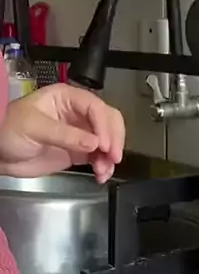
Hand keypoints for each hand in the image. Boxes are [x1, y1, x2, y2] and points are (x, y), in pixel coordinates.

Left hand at [0, 84, 124, 182]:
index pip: (96, 107)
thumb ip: (66, 135)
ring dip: (110, 156)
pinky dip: (103, 166)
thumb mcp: (35, 128)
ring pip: (107, 141)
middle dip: (114, 139)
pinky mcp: (78, 152)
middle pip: (108, 121)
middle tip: (113, 157)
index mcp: (67, 98)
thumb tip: (95, 143)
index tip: (105, 145)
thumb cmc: (10, 130)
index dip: (104, 125)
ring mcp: (80, 133)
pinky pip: (98, 157)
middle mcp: (77, 113)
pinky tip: (101, 175)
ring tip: (103, 171)